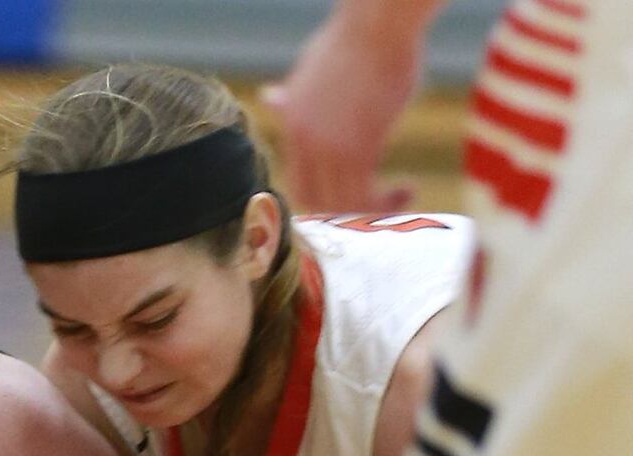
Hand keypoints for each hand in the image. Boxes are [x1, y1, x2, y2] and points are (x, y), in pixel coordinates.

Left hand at [262, 9, 423, 211]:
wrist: (379, 20)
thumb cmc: (355, 39)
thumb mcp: (310, 70)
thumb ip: (293, 97)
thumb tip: (270, 98)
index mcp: (292, 124)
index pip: (298, 183)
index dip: (324, 200)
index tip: (354, 196)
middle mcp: (304, 141)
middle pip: (316, 202)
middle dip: (349, 211)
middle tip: (380, 203)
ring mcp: (329, 146)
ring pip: (342, 204)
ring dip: (373, 209)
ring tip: (402, 196)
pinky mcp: (359, 146)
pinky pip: (367, 194)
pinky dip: (387, 200)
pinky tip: (408, 187)